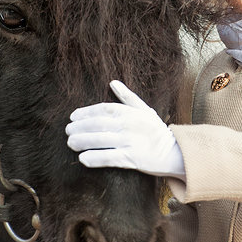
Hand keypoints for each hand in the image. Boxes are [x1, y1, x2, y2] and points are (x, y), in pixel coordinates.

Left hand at [65, 80, 184, 179]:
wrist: (174, 153)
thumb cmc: (156, 131)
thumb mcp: (144, 110)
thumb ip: (127, 97)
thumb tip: (112, 82)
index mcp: (130, 112)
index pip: (103, 109)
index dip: (86, 112)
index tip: (73, 116)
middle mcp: (129, 125)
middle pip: (98, 124)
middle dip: (80, 127)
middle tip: (67, 130)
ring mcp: (130, 142)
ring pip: (101, 140)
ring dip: (82, 141)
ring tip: (70, 143)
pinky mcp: (132, 159)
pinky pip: (110, 158)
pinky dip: (95, 158)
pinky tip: (83, 159)